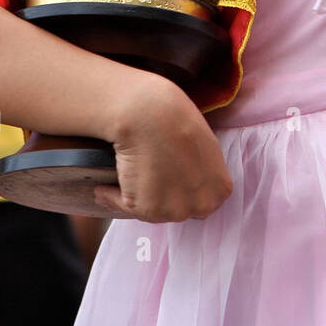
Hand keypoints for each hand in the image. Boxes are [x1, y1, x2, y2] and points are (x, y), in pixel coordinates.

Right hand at [94, 73, 232, 222]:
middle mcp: (202, 206)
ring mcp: (174, 211)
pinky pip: (126, 207)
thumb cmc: (177, 120)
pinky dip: (113, 196)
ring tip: (128, 177)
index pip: (203, 201)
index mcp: (220, 190)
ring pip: (153, 211)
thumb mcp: (205, 147)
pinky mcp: (146, 210)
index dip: (185, 190)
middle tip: (149, 177)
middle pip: (180, 209)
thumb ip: (201, 172)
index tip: (172, 179)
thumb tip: (184, 181)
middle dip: (166, 197)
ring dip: (140, 197)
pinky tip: (105, 187)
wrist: (151, 115)